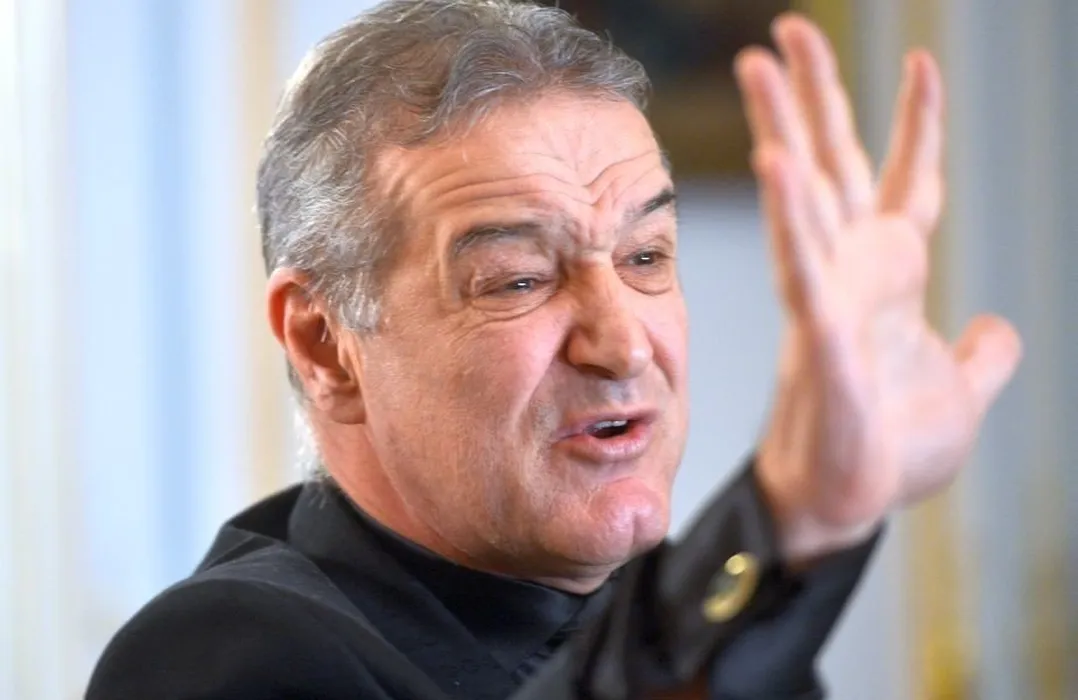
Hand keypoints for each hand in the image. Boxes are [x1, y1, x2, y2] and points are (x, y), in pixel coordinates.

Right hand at [735, 15, 1021, 563]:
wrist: (850, 504)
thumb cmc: (893, 449)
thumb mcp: (963, 391)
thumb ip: (984, 354)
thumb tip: (1000, 326)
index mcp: (890, 276)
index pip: (907, 183)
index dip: (914, 126)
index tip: (920, 64)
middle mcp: (852, 271)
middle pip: (834, 165)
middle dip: (812, 96)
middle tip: (784, 33)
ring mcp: (829, 296)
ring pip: (804, 195)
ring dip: (783, 126)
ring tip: (758, 64)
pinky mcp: (817, 336)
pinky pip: (802, 266)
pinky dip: (792, 217)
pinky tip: (777, 164)